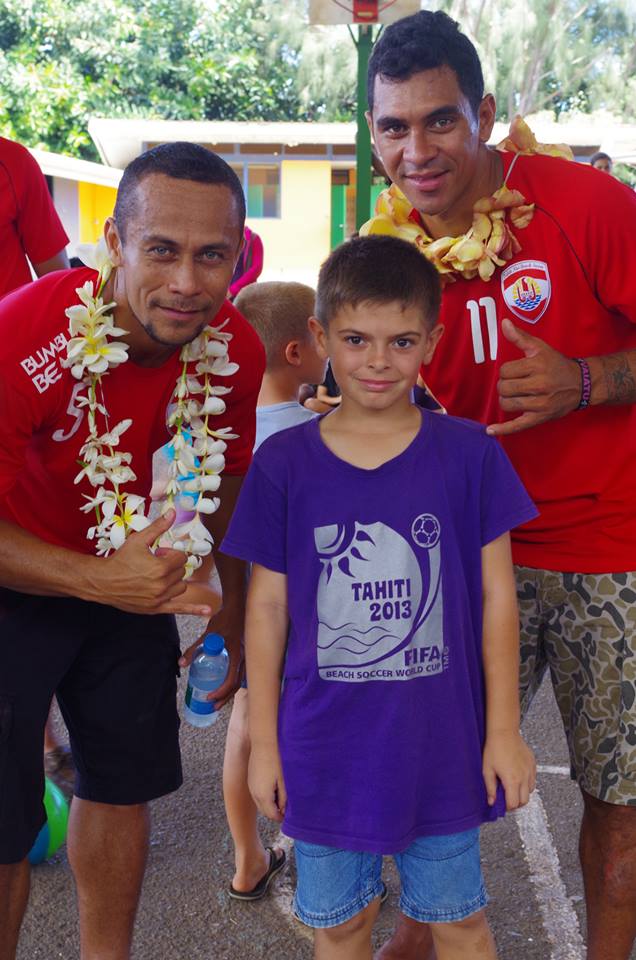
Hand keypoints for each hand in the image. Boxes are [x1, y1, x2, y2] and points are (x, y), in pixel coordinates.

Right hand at [89, 510, 212, 616]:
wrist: (103, 581)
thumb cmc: (120, 560)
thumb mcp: (138, 540)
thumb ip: (158, 527)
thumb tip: (172, 512)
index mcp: (161, 568)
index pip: (181, 558)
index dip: (170, 553)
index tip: (157, 553)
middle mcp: (162, 585)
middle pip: (181, 572)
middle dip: (171, 565)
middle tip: (153, 563)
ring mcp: (160, 598)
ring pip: (181, 587)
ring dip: (174, 580)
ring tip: (157, 576)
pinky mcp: (156, 608)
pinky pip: (180, 609)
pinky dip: (194, 609)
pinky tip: (208, 610)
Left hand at [178, 601, 243, 708]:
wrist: (238, 607)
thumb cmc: (224, 619)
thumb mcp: (207, 635)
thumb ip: (194, 649)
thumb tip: (181, 664)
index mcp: (237, 655)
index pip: (231, 680)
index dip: (220, 692)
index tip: (209, 697)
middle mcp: (245, 658)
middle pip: (237, 684)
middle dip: (225, 698)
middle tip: (213, 706)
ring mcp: (247, 657)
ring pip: (241, 680)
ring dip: (230, 692)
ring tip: (219, 699)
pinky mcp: (246, 654)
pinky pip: (242, 673)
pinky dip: (234, 682)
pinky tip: (226, 684)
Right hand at [248, 744, 286, 821]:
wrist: (263, 742)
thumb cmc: (276, 760)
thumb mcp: (284, 781)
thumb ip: (284, 798)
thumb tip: (284, 810)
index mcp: (263, 796)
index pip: (272, 815)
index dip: (282, 817)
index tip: (290, 814)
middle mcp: (254, 793)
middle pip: (265, 812)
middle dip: (275, 812)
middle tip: (286, 806)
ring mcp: (250, 786)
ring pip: (260, 803)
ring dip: (269, 804)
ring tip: (281, 795)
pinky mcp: (250, 779)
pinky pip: (256, 794)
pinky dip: (264, 796)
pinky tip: (273, 786)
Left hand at [482, 729, 535, 809]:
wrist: (504, 732)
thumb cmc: (494, 749)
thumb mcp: (487, 770)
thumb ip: (490, 788)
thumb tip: (492, 802)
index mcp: (512, 780)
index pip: (513, 804)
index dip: (507, 807)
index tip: (502, 804)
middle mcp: (524, 778)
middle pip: (524, 801)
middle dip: (516, 803)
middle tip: (507, 798)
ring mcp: (530, 771)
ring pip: (530, 791)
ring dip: (522, 793)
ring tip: (512, 787)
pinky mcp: (533, 765)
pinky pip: (533, 780)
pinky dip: (526, 783)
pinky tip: (517, 777)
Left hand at [486, 319, 581, 436]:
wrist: (581, 384)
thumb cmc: (556, 364)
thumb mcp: (540, 348)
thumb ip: (520, 337)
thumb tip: (504, 322)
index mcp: (537, 366)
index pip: (505, 371)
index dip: (507, 371)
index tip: (516, 371)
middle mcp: (539, 385)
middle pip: (503, 388)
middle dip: (504, 385)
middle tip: (514, 383)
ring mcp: (540, 404)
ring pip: (506, 404)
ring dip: (506, 399)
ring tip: (514, 395)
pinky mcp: (540, 418)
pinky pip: (517, 426)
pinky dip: (502, 429)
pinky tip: (490, 431)